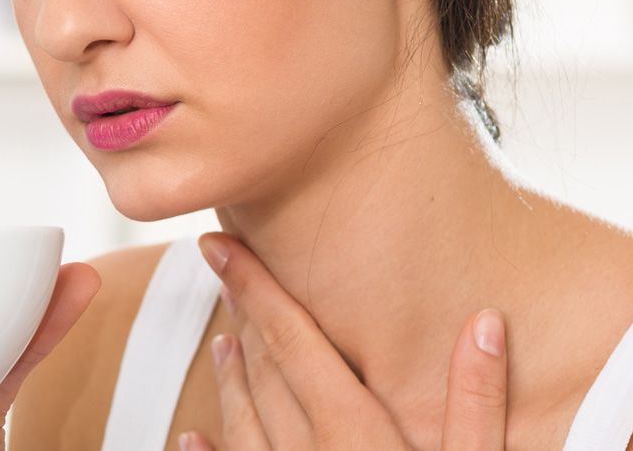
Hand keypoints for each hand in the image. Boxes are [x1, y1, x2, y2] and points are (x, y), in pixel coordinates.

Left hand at [182, 232, 507, 449]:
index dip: (255, 285)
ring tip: (222, 342)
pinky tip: (192, 438)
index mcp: (354, 433)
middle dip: (243, 317)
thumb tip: (483, 326)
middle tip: (225, 274)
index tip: (218, 244)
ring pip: (242, 421)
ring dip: (229, 378)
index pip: (293, 338)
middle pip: (264, 371)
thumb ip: (476, 406)